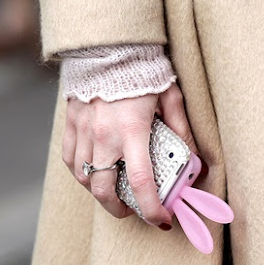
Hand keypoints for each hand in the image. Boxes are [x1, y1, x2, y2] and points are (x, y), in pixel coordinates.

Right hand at [62, 83, 198, 227]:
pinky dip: (82, 174)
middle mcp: (104, 134)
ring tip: (114, 193)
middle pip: (104, 189)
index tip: (162, 220)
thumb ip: (181, 130)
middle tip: (134, 210)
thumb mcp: (171, 97)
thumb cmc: (143, 70)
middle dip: (120, 208)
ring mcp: (84, 130)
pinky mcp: (71, 123)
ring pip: (85, 178)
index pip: (141, 181)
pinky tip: (94, 174)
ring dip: (100, 193)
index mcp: (132, 129)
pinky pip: (70, 159)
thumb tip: (193, 160)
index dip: (152, 208)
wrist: (109, 44)